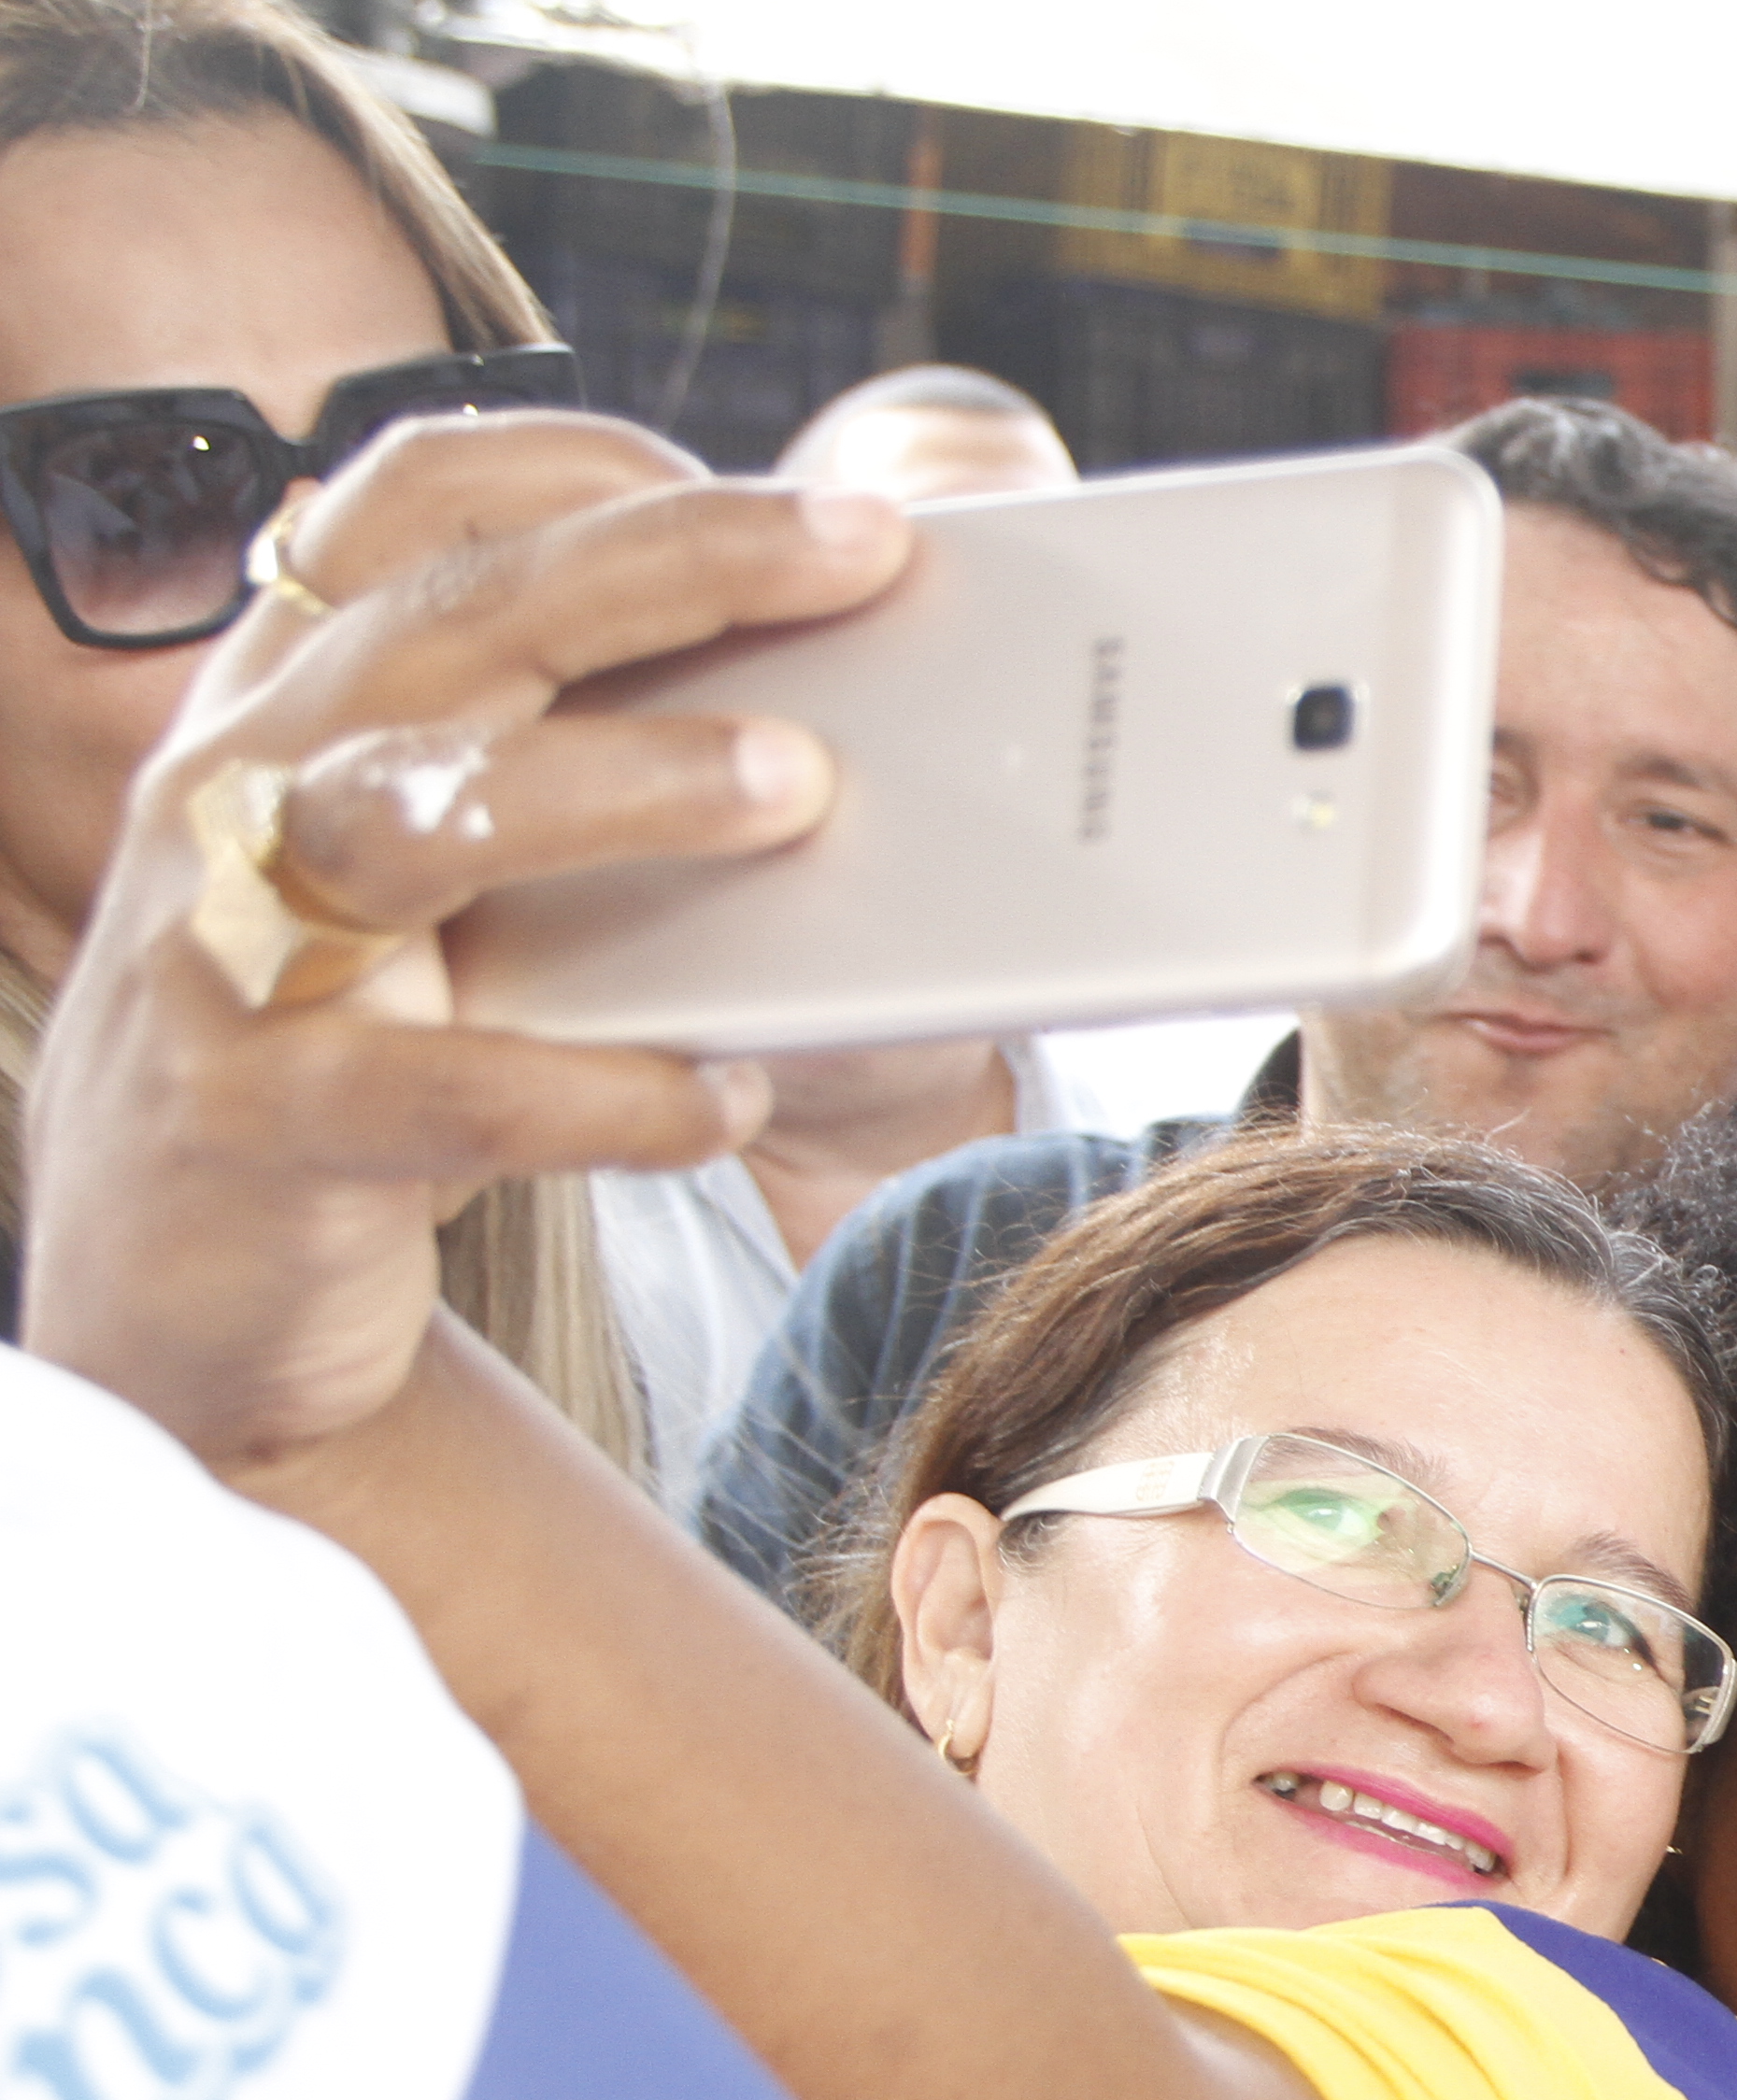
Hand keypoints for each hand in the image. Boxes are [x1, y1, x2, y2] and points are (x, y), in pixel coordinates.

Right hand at [20, 413, 903, 1467]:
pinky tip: (724, 1098)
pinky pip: (442, 1090)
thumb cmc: (362, 1052)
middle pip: (449, 620)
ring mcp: (223, 952)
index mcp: (290, 703)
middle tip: (860, 546)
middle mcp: (235, 791)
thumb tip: (837, 720)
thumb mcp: (440, 892)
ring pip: (413, 821)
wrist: (182, 1302)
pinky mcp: (256, 1123)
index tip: (782, 489)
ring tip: (799, 785)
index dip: (586, 466)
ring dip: (618, 789)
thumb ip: (566, 780)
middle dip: (664, 566)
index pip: (410, 507)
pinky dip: (597, 1091)